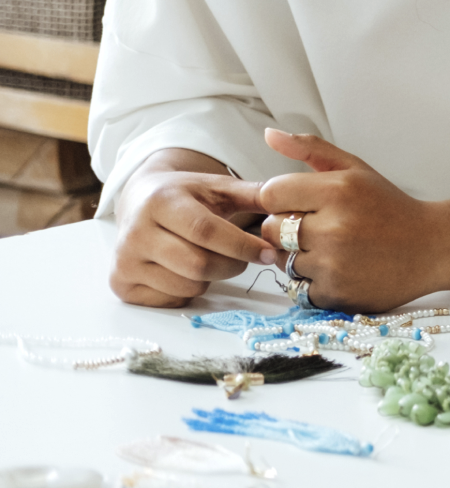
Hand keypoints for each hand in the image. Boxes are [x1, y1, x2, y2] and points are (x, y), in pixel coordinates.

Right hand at [109, 151, 268, 305]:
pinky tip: (187, 270)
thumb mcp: (219, 187)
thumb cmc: (187, 195)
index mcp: (160, 202)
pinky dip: (190, 290)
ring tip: (210, 257)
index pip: (206, 232)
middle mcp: (134, 232)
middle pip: (198, 265)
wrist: (138, 200)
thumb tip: (290, 202)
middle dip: (232, 265)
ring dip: (212, 278)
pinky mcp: (121, 284)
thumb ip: (254, 194)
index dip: (242, 245)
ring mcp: (124, 261)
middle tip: (245, 258)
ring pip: (187, 286)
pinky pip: (172, 300)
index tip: (268, 252)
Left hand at [255, 129, 449, 311]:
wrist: (434, 248)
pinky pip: (298, 287)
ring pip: (282, 260)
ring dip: (300, 256)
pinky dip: (314, 281)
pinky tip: (341, 270)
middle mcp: (333, 227)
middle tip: (321, 228)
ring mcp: (333, 264)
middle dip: (287, 227)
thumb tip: (270, 134)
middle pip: (270, 229)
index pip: (270, 193)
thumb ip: (311, 149)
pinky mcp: (335, 293)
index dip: (282, 199)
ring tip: (334, 250)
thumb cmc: (391, 208)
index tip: (304, 203)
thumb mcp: (357, 170)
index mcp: (337, 190)